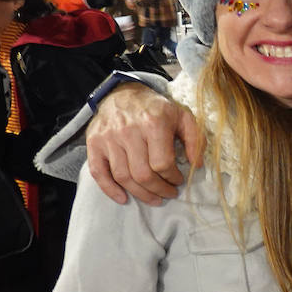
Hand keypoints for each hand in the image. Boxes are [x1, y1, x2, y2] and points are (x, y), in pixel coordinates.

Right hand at [88, 83, 204, 204]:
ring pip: (123, 177)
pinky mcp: (94, 143)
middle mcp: (128, 131)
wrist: (123, 93)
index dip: (172, 177)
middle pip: (143, 174)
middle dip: (159, 190)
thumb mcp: (183, 116)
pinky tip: (123, 198)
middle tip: (168, 194)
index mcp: (153, 124)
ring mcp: (108, 138)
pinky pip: (98, 172)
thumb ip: (195, 139)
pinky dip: (109, 189)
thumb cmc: (156, 108)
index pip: (162, 163)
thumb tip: (197, 165)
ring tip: (153, 198)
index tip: (178, 180)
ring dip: (140, 194)